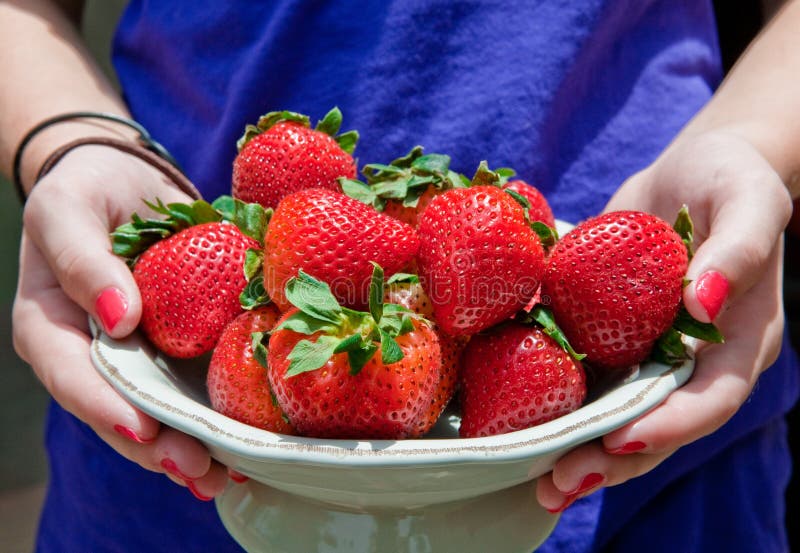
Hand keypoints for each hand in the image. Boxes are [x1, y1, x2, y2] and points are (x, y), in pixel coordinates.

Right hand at [12, 146, 231, 499]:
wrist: (126, 182)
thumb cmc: (87, 190)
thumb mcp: (67, 209)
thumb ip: (81, 258)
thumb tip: (118, 317)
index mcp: (50, 327)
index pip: (71, 376)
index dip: (104, 407)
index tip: (144, 429)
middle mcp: (92, 353)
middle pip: (118, 412)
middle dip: (157, 447)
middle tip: (198, 467)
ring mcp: (136, 356)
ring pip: (157, 414)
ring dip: (191, 446)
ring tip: (227, 472)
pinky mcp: (174, 348)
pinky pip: (191, 387)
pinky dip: (215, 415)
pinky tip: (245, 439)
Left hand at [535, 130, 792, 511]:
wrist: (688, 172)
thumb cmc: (730, 179)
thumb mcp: (750, 200)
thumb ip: (739, 250)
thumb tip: (703, 302)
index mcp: (736, 342)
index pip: (710, 399)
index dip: (670, 426)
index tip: (620, 438)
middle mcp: (690, 362)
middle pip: (655, 425)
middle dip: (609, 458)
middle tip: (559, 483)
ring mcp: (645, 353)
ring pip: (613, 412)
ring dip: (574, 446)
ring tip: (532, 477)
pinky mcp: (608, 336)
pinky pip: (581, 371)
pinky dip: (547, 396)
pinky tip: (509, 417)